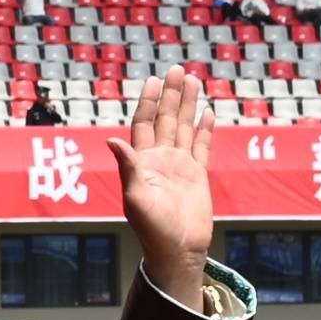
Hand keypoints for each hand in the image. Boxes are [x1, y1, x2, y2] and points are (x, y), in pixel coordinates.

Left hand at [111, 68, 216, 306]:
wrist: (176, 249)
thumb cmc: (152, 228)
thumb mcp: (135, 197)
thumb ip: (127, 167)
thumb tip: (111, 140)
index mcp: (142, 162)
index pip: (144, 124)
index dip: (149, 103)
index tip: (154, 81)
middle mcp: (160, 159)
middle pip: (166, 120)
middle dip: (171, 95)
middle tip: (177, 70)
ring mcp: (179, 166)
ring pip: (185, 128)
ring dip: (189, 106)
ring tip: (194, 81)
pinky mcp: (197, 176)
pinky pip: (202, 147)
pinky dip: (206, 130)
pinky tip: (209, 113)